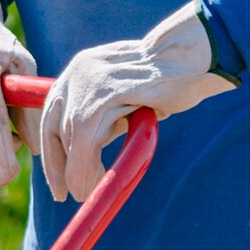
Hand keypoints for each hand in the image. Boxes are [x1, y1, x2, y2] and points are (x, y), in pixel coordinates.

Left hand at [41, 2, 237, 202]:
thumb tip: (85, 157)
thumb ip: (103, 118)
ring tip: (88, 193)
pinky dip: (85, 167)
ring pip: (70, 137)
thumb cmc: (170, 80)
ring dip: (77, 173)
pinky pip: (86, 140)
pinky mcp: (106, 93)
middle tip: (69, 195)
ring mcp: (89, 81)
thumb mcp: (125, 99)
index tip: (59, 181)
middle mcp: (77, 73)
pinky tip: (97, 183)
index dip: (54, 152)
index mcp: (79, 70)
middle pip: (54, 128)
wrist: (197, 54)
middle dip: (57, 166)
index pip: (52, 117)